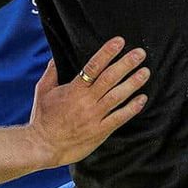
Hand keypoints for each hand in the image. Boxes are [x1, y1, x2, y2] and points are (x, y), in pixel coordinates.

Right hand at [27, 37, 148, 166]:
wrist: (43, 146)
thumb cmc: (42, 118)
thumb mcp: (42, 92)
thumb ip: (51, 73)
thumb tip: (56, 57)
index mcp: (73, 90)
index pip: (93, 66)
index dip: (107, 52)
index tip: (119, 41)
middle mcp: (86, 101)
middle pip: (110, 78)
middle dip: (126, 64)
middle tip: (140, 53)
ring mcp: (94, 117)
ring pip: (117, 96)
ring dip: (133, 83)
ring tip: (145, 72)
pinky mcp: (100, 131)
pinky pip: (119, 118)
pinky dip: (132, 108)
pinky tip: (142, 99)